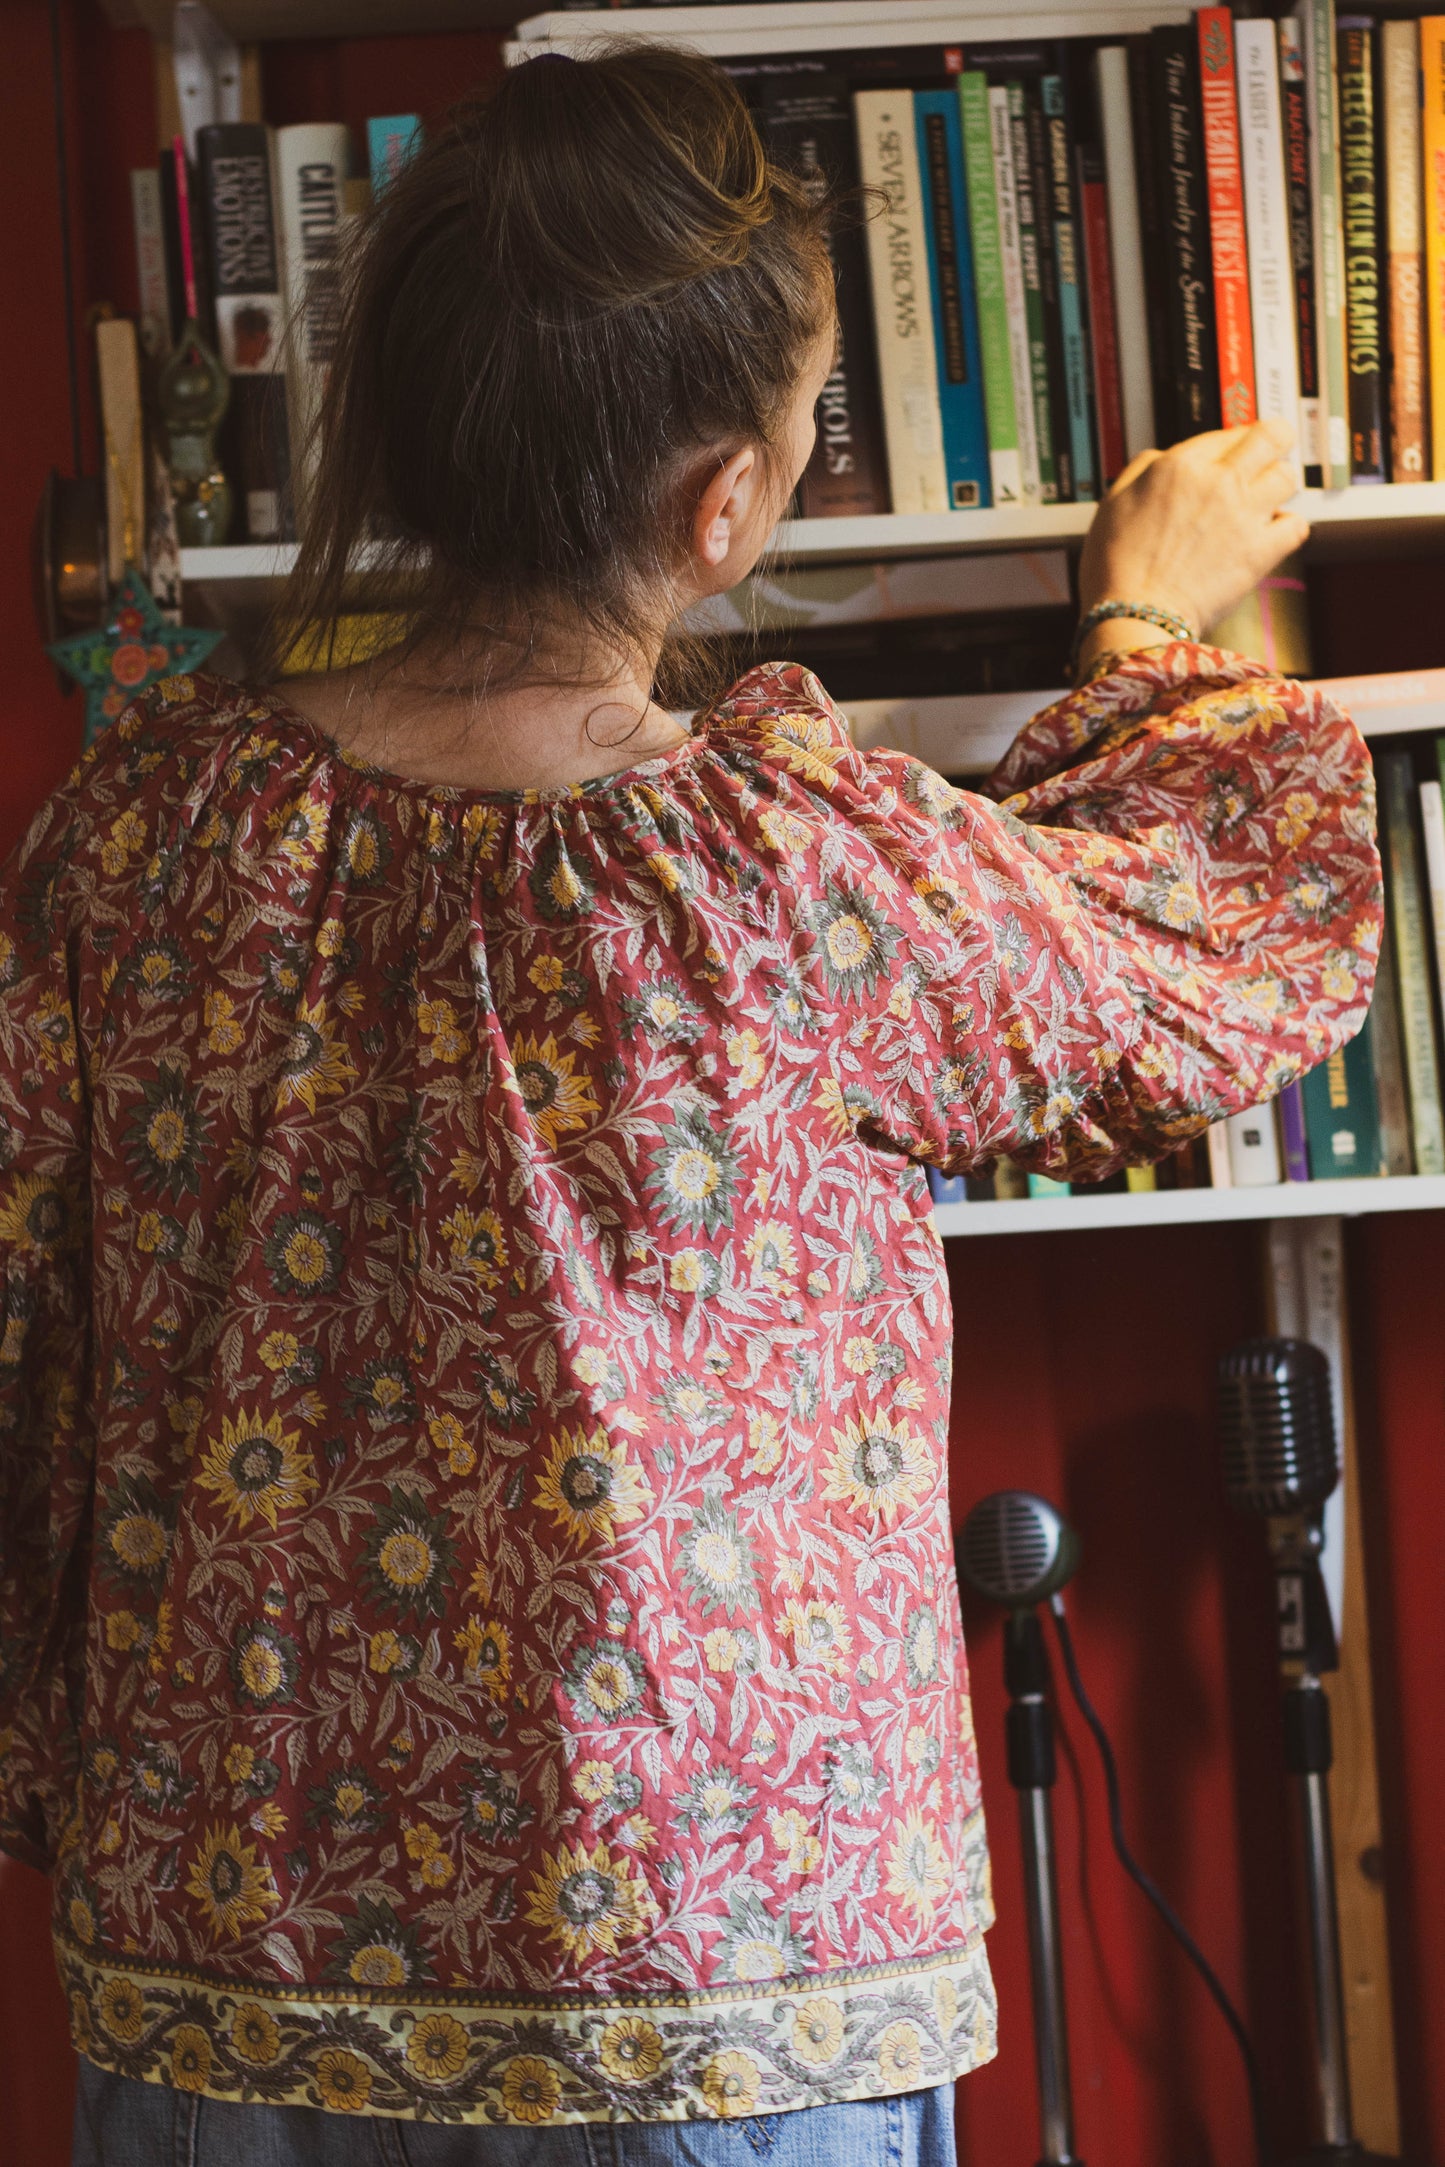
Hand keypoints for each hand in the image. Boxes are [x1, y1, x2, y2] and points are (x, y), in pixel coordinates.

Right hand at [1077, 419, 1309, 634]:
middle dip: (1275, 441)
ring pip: (1287, 477)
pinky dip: (1288, 528)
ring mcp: (1244, 515)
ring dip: (1278, 486)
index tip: (1234, 453)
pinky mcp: (1261, 552)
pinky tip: (1271, 534)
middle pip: (1272, 436)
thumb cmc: (1116, 566)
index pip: (1227, 433)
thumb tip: (1165, 456)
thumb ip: (1143, 468)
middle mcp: (1218, 482)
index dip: (1232, 442)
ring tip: (1264, 500)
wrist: (1135, 616)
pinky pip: (1297, 525)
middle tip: (1270, 454)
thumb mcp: (1113, 501)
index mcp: (1180, 466)